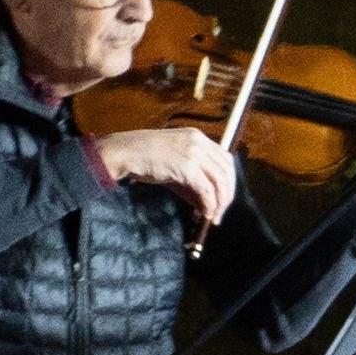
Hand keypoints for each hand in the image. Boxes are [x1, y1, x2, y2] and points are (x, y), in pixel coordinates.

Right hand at [96, 123, 238, 232]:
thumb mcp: (174, 165)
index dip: (228, 180)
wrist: (126, 152)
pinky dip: (210, 205)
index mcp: (198, 137)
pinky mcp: (187, 167)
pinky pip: (207, 190)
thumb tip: (207, 205)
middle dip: (227, 194)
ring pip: (220, 181)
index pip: (225, 159)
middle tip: (221, 211)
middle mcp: (199, 143)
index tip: (224, 196)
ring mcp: (194, 154)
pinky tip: (206, 214)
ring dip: (220, 202)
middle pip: (227, 170)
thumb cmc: (146, 158)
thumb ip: (192, 182)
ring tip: (214, 217)